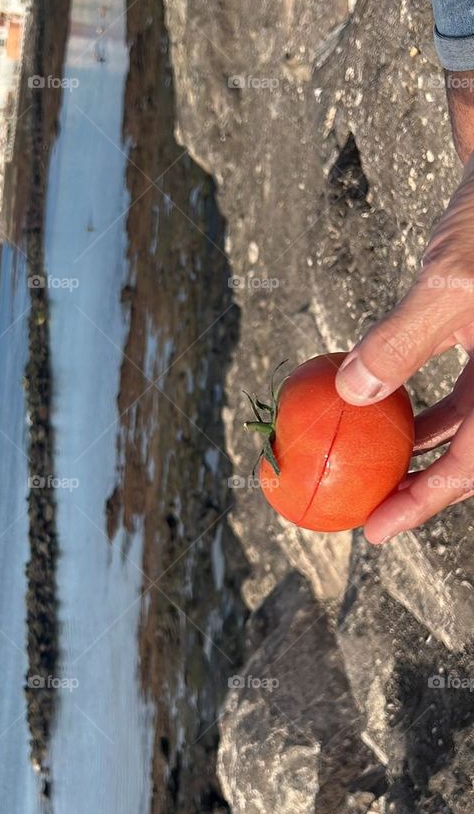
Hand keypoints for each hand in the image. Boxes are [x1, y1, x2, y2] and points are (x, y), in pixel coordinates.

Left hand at [335, 156, 473, 542]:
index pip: (471, 464)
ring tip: (363, 460)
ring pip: (457, 422)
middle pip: (464, 452)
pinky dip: (413, 399)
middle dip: (413, 484)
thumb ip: (401, 342)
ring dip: (409, 444)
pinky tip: (373, 400)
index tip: (374, 530)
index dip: (423, 504)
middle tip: (362, 507)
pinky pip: (449, 386)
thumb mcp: (448, 283)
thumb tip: (350, 393)